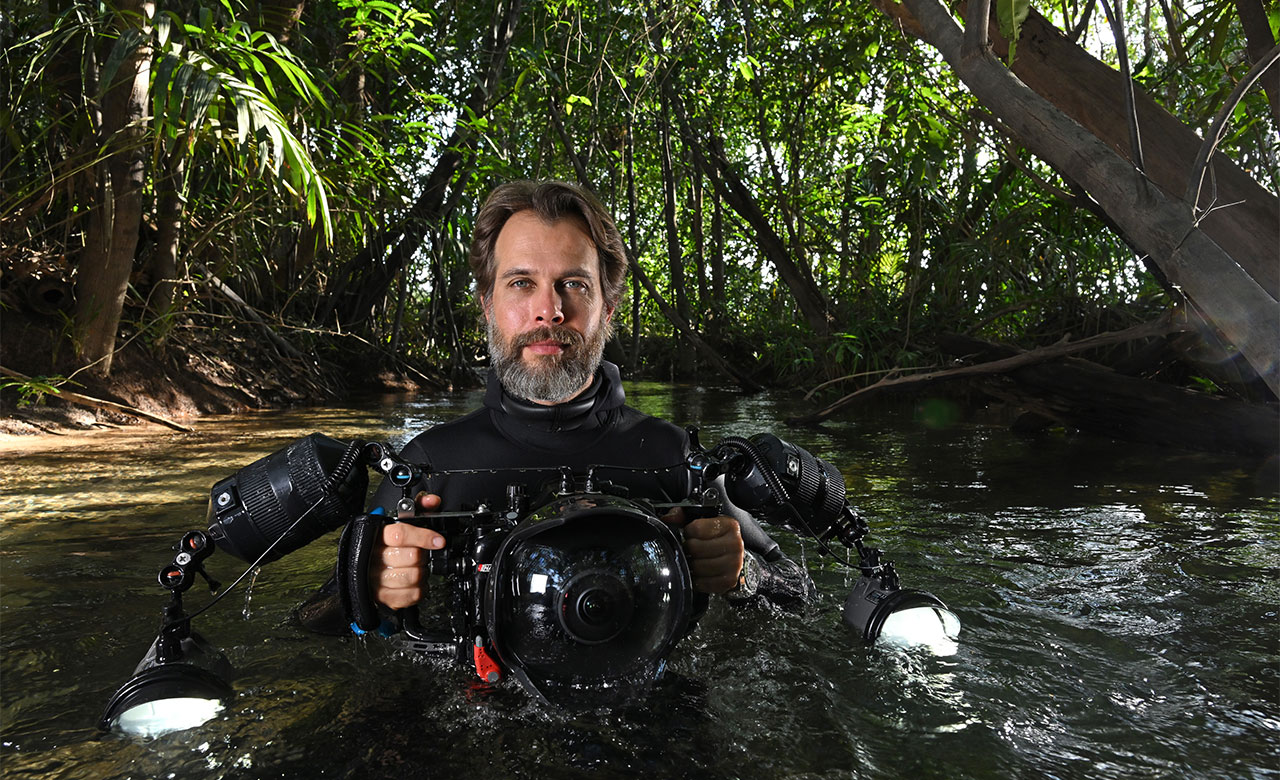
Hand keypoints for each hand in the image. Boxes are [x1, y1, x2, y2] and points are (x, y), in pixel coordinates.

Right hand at [371, 492, 446, 608]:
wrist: (366, 574)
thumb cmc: (387, 546)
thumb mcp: (400, 523)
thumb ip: (417, 509)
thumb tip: (432, 500)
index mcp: (377, 536)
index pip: (400, 534)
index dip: (424, 537)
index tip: (438, 541)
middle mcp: (373, 557)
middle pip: (412, 556)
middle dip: (423, 556)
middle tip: (421, 555)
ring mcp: (376, 579)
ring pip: (414, 576)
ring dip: (422, 572)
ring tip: (416, 568)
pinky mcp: (383, 597)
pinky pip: (412, 594)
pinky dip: (419, 589)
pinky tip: (414, 582)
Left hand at [664, 508, 744, 594]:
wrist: (732, 556)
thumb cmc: (715, 538)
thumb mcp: (702, 521)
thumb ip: (683, 515)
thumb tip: (668, 518)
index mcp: (729, 525)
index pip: (696, 529)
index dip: (688, 532)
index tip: (690, 534)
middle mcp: (735, 544)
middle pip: (695, 549)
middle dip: (688, 549)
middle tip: (689, 549)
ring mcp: (734, 564)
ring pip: (698, 567)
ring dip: (691, 565)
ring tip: (693, 560)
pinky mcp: (729, 581)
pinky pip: (703, 583)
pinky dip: (697, 579)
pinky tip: (698, 573)